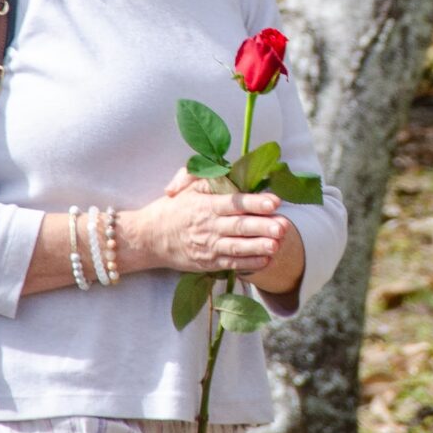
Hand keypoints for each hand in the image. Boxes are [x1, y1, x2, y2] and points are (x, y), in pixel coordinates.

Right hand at [124, 175, 289, 276]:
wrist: (149, 239)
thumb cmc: (172, 209)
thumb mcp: (185, 187)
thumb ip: (202, 175)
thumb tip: (221, 168)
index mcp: (205, 205)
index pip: (233, 203)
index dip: (255, 202)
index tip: (274, 201)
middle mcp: (208, 226)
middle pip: (239, 226)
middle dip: (263, 226)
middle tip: (283, 226)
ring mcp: (209, 247)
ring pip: (238, 247)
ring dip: (259, 246)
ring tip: (278, 244)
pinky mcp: (209, 263)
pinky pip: (232, 263)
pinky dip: (250, 263)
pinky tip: (267, 259)